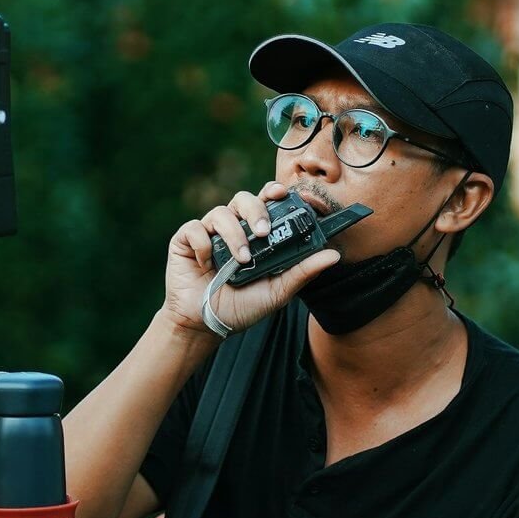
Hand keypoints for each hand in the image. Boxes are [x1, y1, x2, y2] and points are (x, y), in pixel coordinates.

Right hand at [161, 181, 340, 337]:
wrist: (205, 325)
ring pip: (221, 212)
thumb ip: (302, 272)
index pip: (265, 202)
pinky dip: (203, 244)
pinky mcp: (185, 240)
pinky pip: (194, 229)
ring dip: (234, 235)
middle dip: (256, 211)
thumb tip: (333, 255)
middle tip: (264, 232)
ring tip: (241, 260)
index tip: (283, 193)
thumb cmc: (240, 307)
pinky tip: (206, 264)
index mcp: (254, 234)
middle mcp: (232, 228)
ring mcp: (208, 232)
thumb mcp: (277, 292)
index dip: (273, 192)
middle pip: (244, 198)